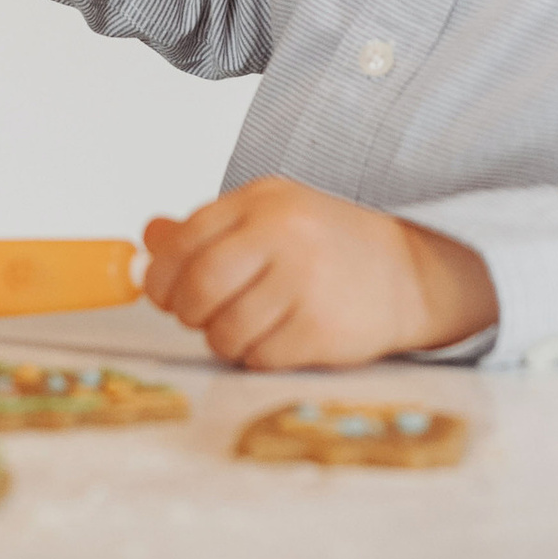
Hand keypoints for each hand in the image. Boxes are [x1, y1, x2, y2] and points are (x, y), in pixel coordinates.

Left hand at [141, 176, 496, 367]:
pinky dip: (257, 357)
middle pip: (197, 287)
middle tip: (203, 315)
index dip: (162, 276)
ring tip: (251, 326)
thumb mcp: (269, 217)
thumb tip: (148, 239)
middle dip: (189, 312)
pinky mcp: (320, 329)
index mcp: (262, 201)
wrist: (409, 273)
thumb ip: (207, 229)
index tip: (164, 293)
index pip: (184, 241)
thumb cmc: (327, 246)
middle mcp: (283, 234)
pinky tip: (279, 339)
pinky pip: (257, 357)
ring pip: (223, 330)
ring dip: (225, 339)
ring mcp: (304, 281)